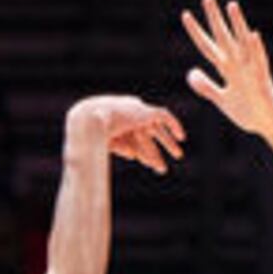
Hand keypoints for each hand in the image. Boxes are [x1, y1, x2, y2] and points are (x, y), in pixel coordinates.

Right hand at [65, 94, 186, 174]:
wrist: (91, 121)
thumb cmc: (91, 135)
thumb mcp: (105, 144)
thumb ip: (120, 147)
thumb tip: (133, 155)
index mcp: (115, 120)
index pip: (132, 137)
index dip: (142, 151)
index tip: (147, 163)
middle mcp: (127, 113)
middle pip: (148, 132)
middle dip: (159, 146)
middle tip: (170, 158)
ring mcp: (135, 111)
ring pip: (157, 128)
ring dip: (168, 142)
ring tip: (178, 155)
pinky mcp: (144, 111)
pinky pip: (164, 116)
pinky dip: (174, 124)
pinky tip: (182, 137)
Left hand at [179, 0, 272, 146]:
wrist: (271, 126)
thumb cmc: (249, 112)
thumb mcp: (222, 99)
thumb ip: (206, 86)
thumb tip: (191, 72)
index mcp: (227, 70)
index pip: (207, 47)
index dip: (196, 32)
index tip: (185, 15)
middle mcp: (238, 66)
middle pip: (223, 38)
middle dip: (214, 19)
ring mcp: (251, 71)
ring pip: (243, 43)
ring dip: (238, 25)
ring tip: (231, 5)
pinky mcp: (262, 81)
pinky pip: (259, 62)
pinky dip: (256, 49)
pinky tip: (252, 35)